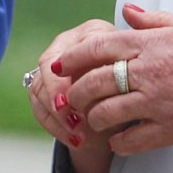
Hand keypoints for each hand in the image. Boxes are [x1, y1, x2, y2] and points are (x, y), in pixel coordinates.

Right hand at [27, 18, 118, 172]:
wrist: (125, 101)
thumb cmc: (134, 84)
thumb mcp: (133, 79)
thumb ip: (117, 78)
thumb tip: (103, 92)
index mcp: (92, 32)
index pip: (74, 50)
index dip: (74, 75)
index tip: (76, 100)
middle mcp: (68, 42)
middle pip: (48, 66)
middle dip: (57, 96)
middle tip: (72, 119)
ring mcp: (53, 65)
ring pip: (39, 88)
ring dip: (57, 116)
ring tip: (77, 135)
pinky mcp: (43, 85)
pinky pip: (38, 106)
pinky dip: (54, 126)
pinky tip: (73, 140)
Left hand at [58, 5, 172, 155]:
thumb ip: (155, 21)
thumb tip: (127, 11)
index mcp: (154, 43)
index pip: (99, 47)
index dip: (74, 57)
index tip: (61, 64)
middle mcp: (151, 72)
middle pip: (94, 82)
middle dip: (75, 92)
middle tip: (70, 98)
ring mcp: (159, 103)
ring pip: (106, 113)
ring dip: (93, 119)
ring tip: (93, 120)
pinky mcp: (171, 130)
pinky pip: (131, 141)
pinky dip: (119, 143)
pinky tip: (118, 141)